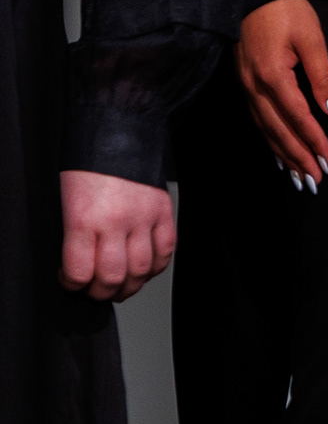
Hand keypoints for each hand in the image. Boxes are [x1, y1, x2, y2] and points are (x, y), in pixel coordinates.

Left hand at [60, 171, 174, 300]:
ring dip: (130, 286)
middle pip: (112, 277)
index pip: (79, 272)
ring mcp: (143, 218)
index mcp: (83, 218)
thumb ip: (74, 234)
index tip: (70, 282)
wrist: (118, 131)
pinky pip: (165, 252)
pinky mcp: (163, 212)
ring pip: (141, 270)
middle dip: (101, 293)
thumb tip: (79, 264)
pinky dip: (155, 268)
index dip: (72, 285)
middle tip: (95, 292)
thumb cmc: (87, 164)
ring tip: (121, 288)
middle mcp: (115, 221)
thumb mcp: (67, 201)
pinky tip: (145, 270)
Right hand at [236, 0, 327, 187]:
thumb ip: (323, 78)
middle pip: (278, 130)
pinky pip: (257, 118)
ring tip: (299, 177)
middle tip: (315, 181)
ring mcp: (246, 85)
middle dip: (298, 157)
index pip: (297, 117)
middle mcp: (255, 86)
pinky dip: (269, 139)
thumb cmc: (285, 9)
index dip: (313, 140)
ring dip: (283, 154)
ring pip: (265, 128)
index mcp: (273, 75)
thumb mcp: (312, 39)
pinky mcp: (244, 81)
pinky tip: (278, 153)